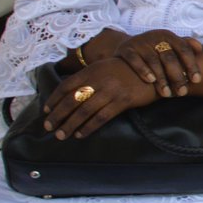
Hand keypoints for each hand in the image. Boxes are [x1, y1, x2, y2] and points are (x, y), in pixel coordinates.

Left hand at [42, 57, 157, 139]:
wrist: (157, 70)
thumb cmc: (129, 70)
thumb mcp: (107, 67)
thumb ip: (90, 77)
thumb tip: (70, 93)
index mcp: (92, 70)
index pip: (66, 85)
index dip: (54, 99)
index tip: (46, 110)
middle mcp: (99, 79)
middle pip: (72, 100)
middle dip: (57, 115)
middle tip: (48, 127)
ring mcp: (111, 90)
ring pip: (84, 111)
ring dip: (70, 124)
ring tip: (61, 135)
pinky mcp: (123, 101)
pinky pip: (101, 117)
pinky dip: (89, 127)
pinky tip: (81, 134)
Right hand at [113, 30, 202, 97]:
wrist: (128, 47)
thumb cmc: (155, 50)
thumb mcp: (169, 44)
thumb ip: (185, 46)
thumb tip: (200, 48)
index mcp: (168, 36)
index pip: (184, 49)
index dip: (191, 65)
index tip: (196, 80)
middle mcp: (155, 37)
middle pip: (169, 57)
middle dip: (177, 76)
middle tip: (182, 92)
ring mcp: (140, 42)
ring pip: (153, 61)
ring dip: (161, 78)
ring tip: (167, 93)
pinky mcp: (126, 49)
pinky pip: (135, 60)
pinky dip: (143, 70)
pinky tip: (151, 81)